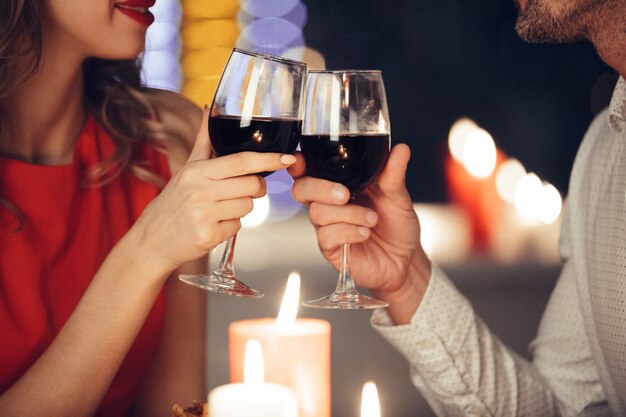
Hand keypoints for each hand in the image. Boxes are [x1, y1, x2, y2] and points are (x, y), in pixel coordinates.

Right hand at [131, 106, 295, 273]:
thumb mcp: (187, 169)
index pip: (241, 161)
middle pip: (252, 185)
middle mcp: (199, 191)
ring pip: (248, 206)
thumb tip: (210, 109)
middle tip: (243, 189)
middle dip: (255, 188)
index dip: (268, 159)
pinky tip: (214, 223)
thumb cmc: (172, 203)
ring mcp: (203, 215)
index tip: (286, 158)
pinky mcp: (208, 236)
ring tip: (220, 208)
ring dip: (241, 207)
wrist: (153, 240)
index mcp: (196, 172)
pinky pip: (238, 226)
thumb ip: (204, 141)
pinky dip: (231, 225)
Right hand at [289, 144, 430, 322]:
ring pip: (317, 212)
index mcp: (339, 183)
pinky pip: (326, 236)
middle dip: (320, 188)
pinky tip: (364, 233)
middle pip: (302, 189)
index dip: (298, 164)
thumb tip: (401, 149)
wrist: (405, 259)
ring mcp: (327, 226)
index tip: (300, 160)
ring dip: (348, 214)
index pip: (308, 171)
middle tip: (345, 195)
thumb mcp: (398, 196)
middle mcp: (328, 203)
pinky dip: (348, 231)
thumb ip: (394, 173)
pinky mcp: (331, 248)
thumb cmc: (396, 225)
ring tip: (372, 219)